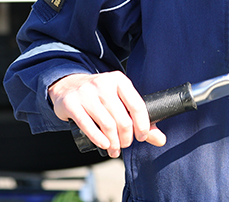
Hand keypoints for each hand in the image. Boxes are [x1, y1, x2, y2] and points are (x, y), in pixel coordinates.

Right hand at [48, 71, 166, 157]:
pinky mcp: (71, 103)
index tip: (141, 137)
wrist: (67, 86)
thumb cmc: (99, 97)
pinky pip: (88, 126)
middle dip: (126, 138)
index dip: (143, 126)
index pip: (137, 105)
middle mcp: (103, 83)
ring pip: (107, 125)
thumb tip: (161, 140)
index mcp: (119, 80)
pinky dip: (99, 139)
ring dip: (113, 143)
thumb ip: (140, 119)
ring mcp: (86, 92)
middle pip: (122, 119)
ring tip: (114, 149)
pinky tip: (104, 145)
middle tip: (125, 144)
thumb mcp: (119, 100)